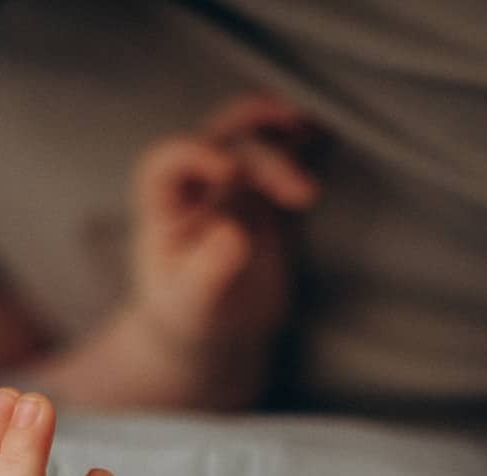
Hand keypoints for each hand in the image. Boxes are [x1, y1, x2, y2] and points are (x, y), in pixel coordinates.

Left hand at [132, 93, 317, 356]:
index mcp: (164, 212)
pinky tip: (321, 132)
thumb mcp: (194, 305)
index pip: (165, 165)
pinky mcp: (263, 193)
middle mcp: (196, 189)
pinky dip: (300, 140)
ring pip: (254, 140)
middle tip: (298, 185)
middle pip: (221, 142)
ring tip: (310, 167)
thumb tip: (233, 233)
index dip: (193, 154)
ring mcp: (231, 187)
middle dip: (259, 149)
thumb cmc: (191, 318)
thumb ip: (208, 270)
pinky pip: (280, 153)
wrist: (214, 332)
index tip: (228, 170)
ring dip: (283, 139)